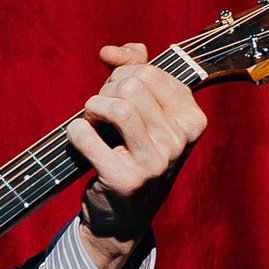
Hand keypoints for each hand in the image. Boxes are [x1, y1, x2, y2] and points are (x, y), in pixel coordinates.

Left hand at [66, 44, 207, 268]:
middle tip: (99, 110)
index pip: (151, 72)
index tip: (114, 92)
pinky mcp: (126, 180)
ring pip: (117, 107)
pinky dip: (76, 131)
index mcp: (193, 120)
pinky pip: (88, 135)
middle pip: (132, 86)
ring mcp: (156, 163)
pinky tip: (80, 138)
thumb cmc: (133, 155)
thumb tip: (113, 51)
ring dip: (92, 107)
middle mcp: (180, 141)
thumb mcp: (146, 113)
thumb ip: (135, 71)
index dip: (123, 74)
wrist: (124, 217)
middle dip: (106, 90)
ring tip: (91, 121)